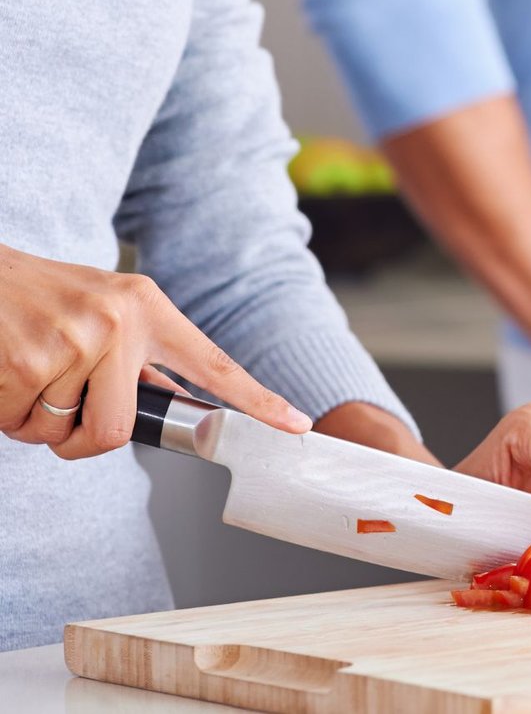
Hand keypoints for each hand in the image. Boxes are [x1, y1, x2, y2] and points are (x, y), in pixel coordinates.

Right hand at [0, 244, 311, 458]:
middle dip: (80, 438)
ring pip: (60, 432)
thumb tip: (169, 404)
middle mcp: (117, 322)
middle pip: (117, 429)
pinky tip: (1, 370)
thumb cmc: (34, 297)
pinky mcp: (23, 361)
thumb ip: (136, 354)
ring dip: (34, 419)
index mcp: (146, 308)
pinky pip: (18, 424)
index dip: (258, 401)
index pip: (213, 364)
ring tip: (23, 369)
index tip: (297, 424)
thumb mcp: (101, 309)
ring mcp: (71, 341)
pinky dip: (3, 412)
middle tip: (56, 408)